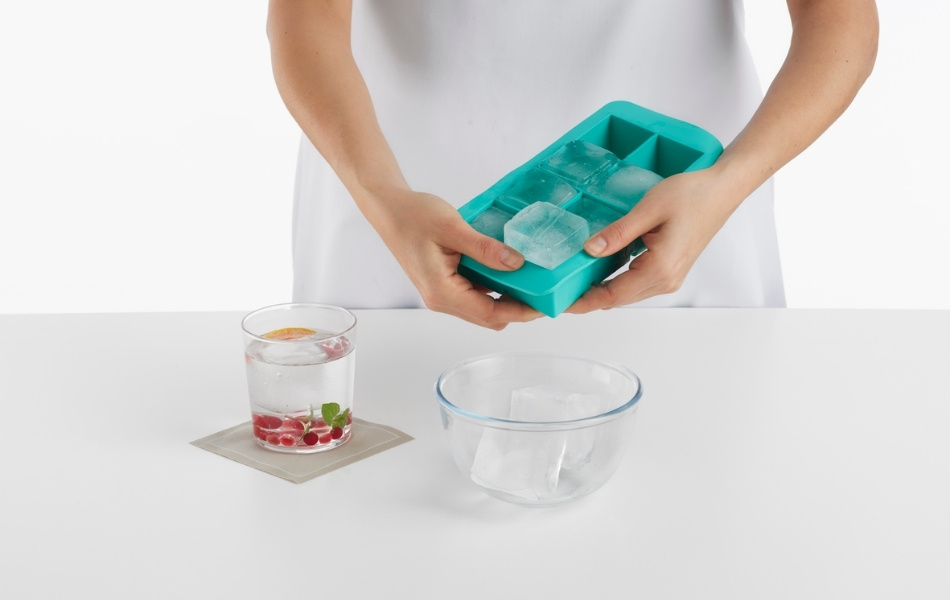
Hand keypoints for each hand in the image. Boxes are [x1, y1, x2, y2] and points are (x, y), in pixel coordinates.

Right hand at [372, 186, 543, 328]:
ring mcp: (442, 294)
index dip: (522, 312)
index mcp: (442, 292)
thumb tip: (516, 263)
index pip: (491, 313)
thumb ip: (485, 249)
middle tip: (545, 290)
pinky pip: (475, 293)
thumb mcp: (453, 228)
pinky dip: (494, 286)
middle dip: (518, 308)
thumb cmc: (413, 216)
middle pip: (489, 316)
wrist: (388, 209)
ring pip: (483, 306)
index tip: (546, 304)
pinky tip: (508, 269)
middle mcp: (442, 300)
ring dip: (506, 297)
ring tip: (532, 279)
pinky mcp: (445, 284)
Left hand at [565, 167, 737, 311]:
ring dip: (602, 290)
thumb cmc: (692, 195)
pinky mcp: (670, 271)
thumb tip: (589, 250)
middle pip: (618, 299)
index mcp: (659, 270)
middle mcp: (665, 280)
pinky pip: (637, 282)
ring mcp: (670, 278)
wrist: (722, 190)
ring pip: (627, 293)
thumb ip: (617, 233)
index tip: (562, 302)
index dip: (584, 301)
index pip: (612, 296)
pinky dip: (616, 280)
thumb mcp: (648, 209)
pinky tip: (600, 268)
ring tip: (574, 280)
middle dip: (589, 298)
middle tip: (560, 291)